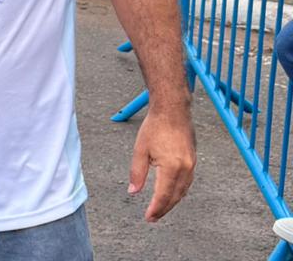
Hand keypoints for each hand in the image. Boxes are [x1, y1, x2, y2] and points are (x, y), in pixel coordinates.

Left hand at [128, 102, 195, 220]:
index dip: (156, 208)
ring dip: (172, 202)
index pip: (163, 195)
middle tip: (153, 217)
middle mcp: (185, 169)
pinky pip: (187, 182)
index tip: (148, 217)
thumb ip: (137, 173)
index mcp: (171, 167)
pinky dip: (179, 191)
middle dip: (164, 208)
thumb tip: (133, 192)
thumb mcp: (140, 150)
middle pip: (175, 196)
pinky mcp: (193, 161)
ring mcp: (192, 165)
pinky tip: (171, 194)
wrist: (173, 110)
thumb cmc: (155, 127)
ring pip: (183, 191)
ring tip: (160, 209)